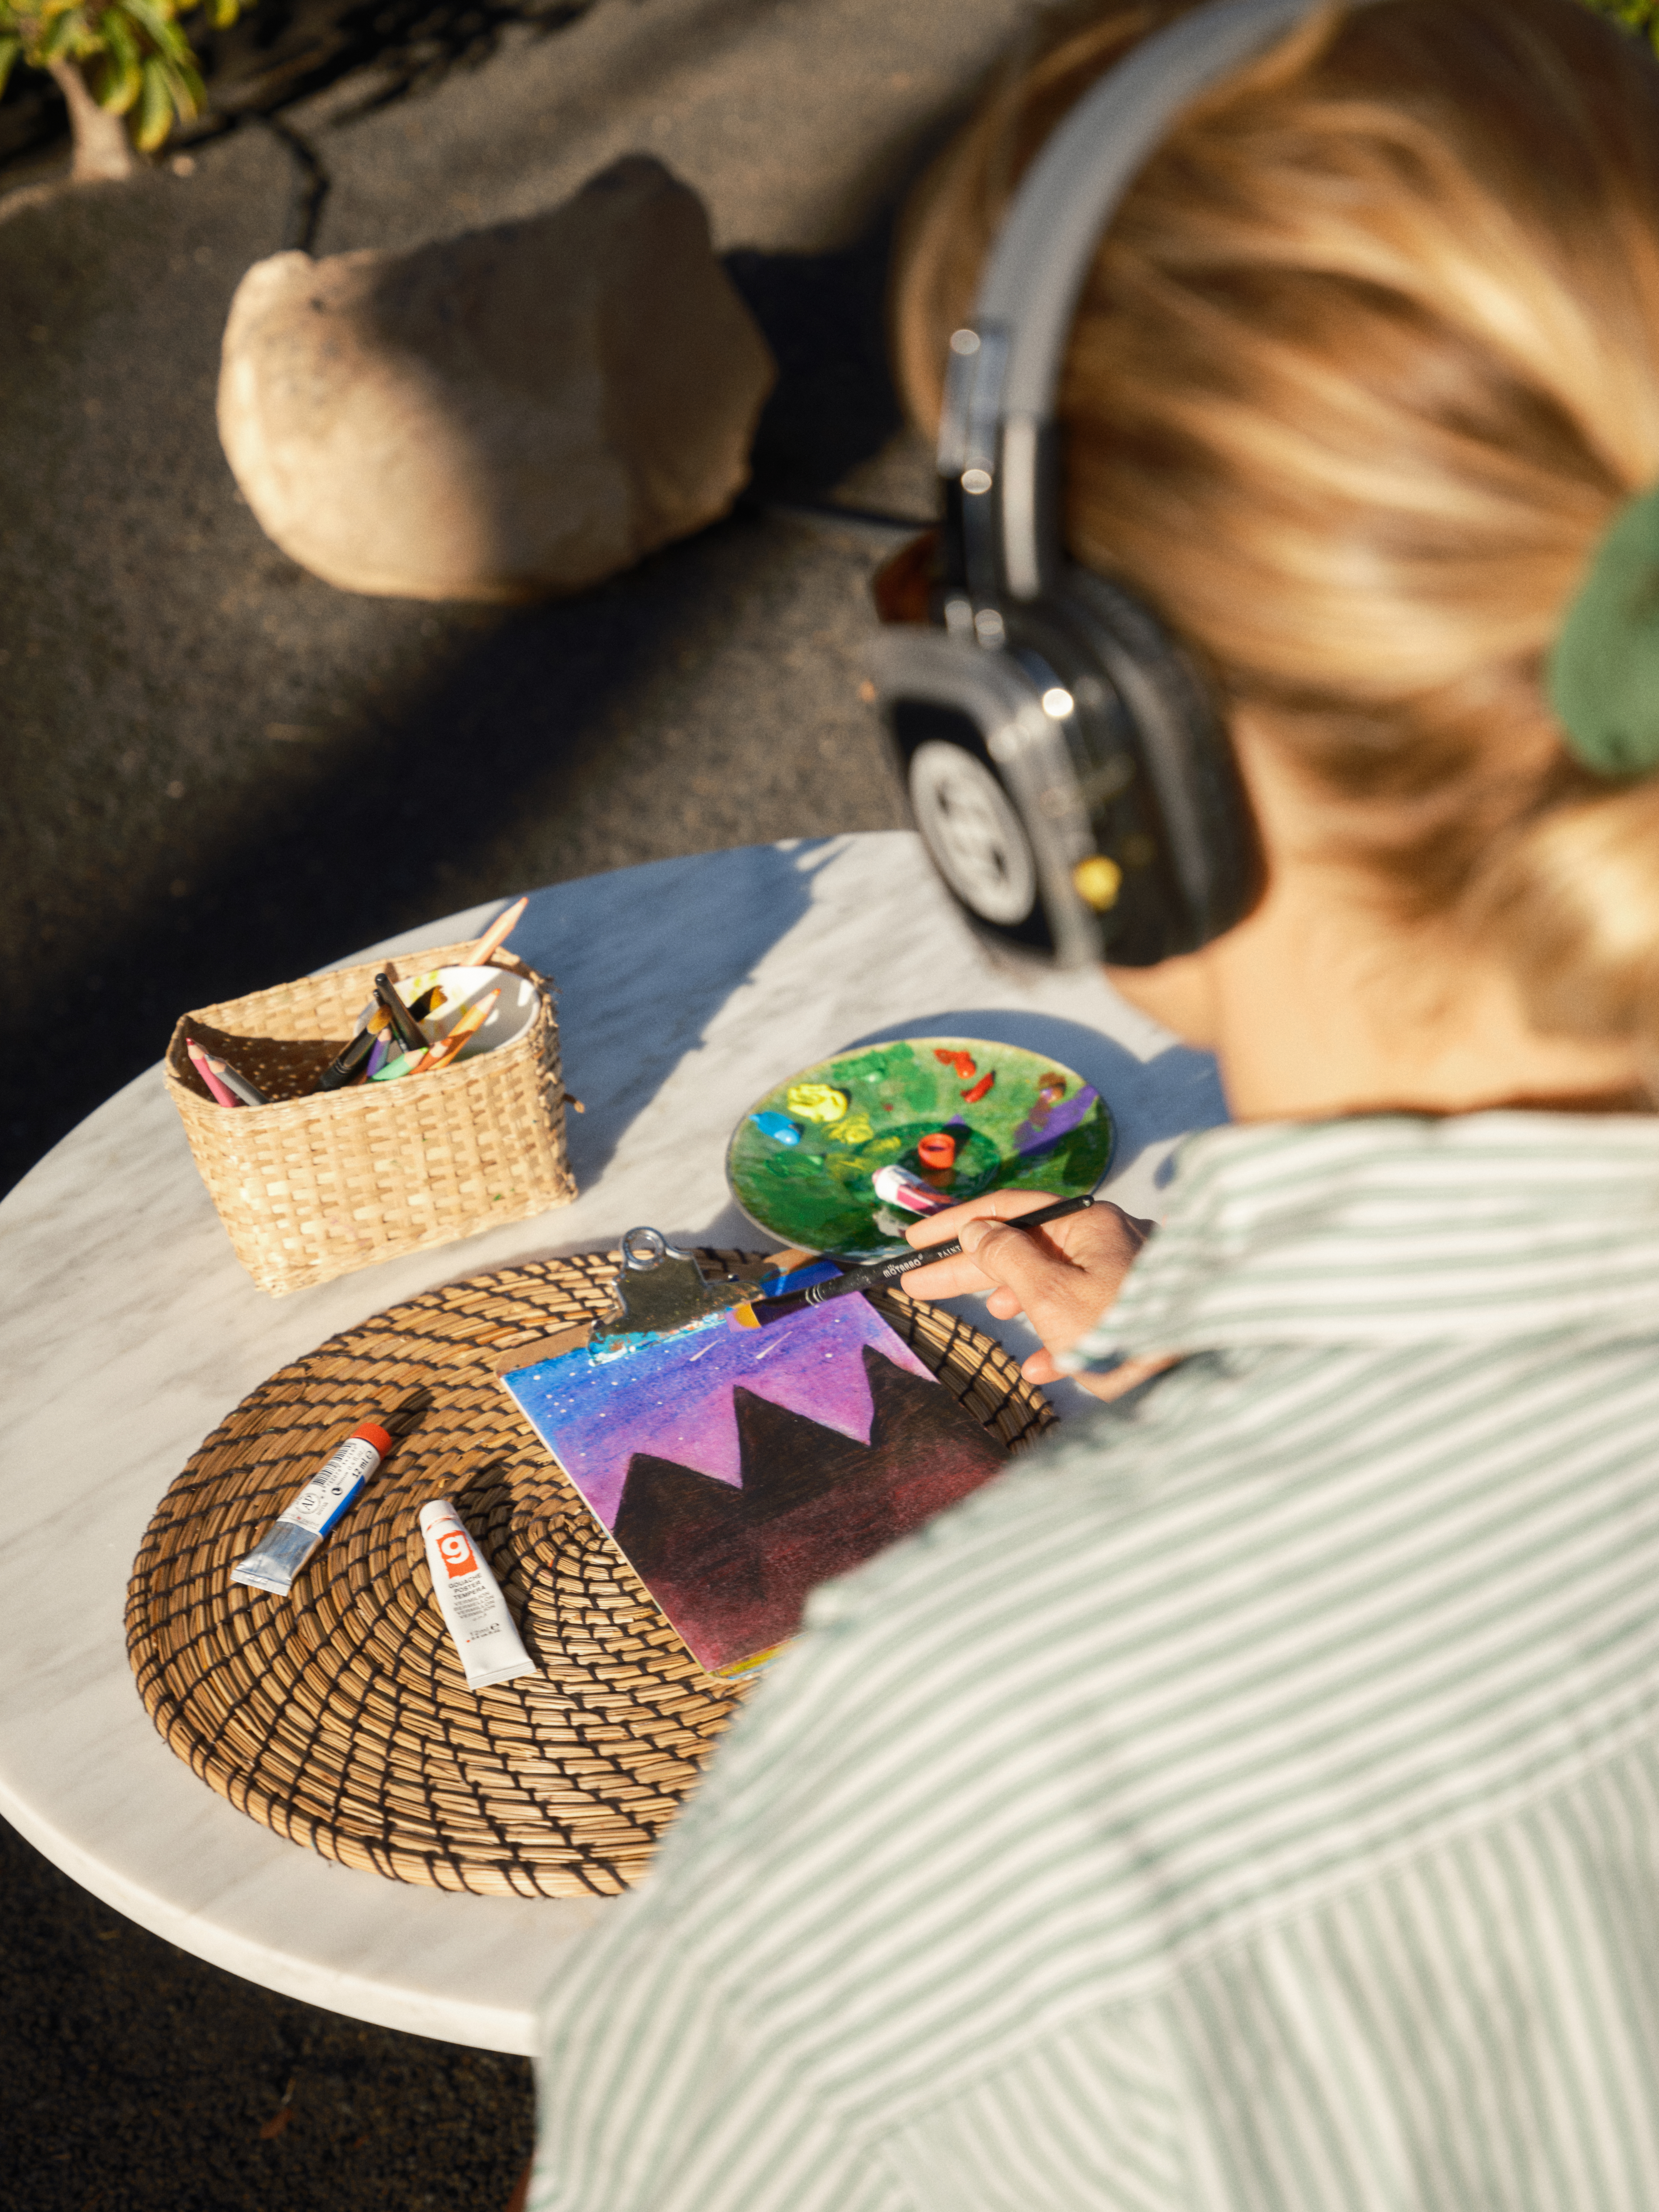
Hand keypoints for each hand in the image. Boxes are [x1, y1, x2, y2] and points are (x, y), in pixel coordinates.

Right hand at [900, 1190, 1168, 1400]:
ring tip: (993, 1315)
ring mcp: (1126, 1276)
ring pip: (1055, 1279)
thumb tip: (977, 1231)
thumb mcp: (1048, 1294)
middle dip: (972, 1268)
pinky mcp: (1138, 1315)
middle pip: (1024, 1246)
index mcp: (1089, 1223)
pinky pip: (1087, 1317)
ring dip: (1018, 1297)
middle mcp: (1109, 1239)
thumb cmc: (1120, 1333)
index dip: (955, 1225)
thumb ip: (1006, 1258)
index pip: (1007, 1211)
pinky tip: (1040, 1367)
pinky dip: (1058, 1337)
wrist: (1196, 1381)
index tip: (915, 1240)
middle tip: (918, 1284)